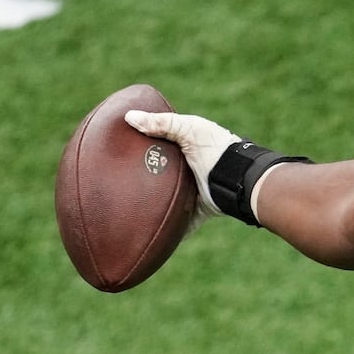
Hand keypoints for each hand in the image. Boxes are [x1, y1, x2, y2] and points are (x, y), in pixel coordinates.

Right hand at [125, 110, 239, 222]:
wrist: (238, 178)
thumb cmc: (216, 148)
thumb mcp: (189, 128)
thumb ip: (163, 123)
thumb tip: (130, 118)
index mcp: (183, 152)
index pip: (156, 150)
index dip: (140, 150)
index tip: (118, 152)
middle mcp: (186, 173)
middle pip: (158, 178)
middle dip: (142, 181)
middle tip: (116, 182)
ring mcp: (191, 194)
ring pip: (166, 202)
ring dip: (152, 206)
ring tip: (126, 208)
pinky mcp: (196, 212)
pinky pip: (180, 225)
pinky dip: (170, 231)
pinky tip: (150, 234)